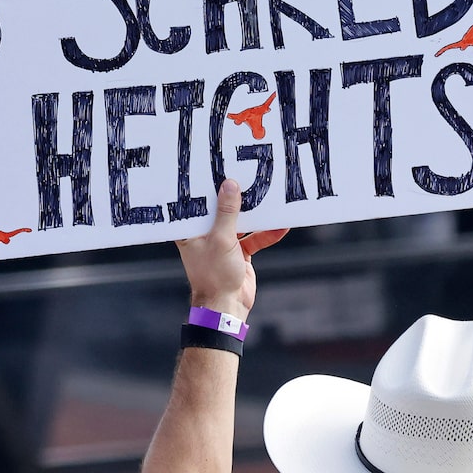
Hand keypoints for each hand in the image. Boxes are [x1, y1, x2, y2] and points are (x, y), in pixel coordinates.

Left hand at [176, 179, 286, 317]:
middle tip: (247, 174)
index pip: (197, 201)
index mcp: (190, 229)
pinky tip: (282, 225)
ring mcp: (223, 242)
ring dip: (256, 213)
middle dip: (235, 195)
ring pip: (241, 221)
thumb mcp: (222, 239)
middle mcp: (205, 233)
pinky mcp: (240, 251)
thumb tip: (230, 185)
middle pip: (221, 208)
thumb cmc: (214, 275)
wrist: (227, 306)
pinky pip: (255, 238)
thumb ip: (227, 212)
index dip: (206, 185)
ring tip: (269, 195)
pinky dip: (267, 233)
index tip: (217, 166)